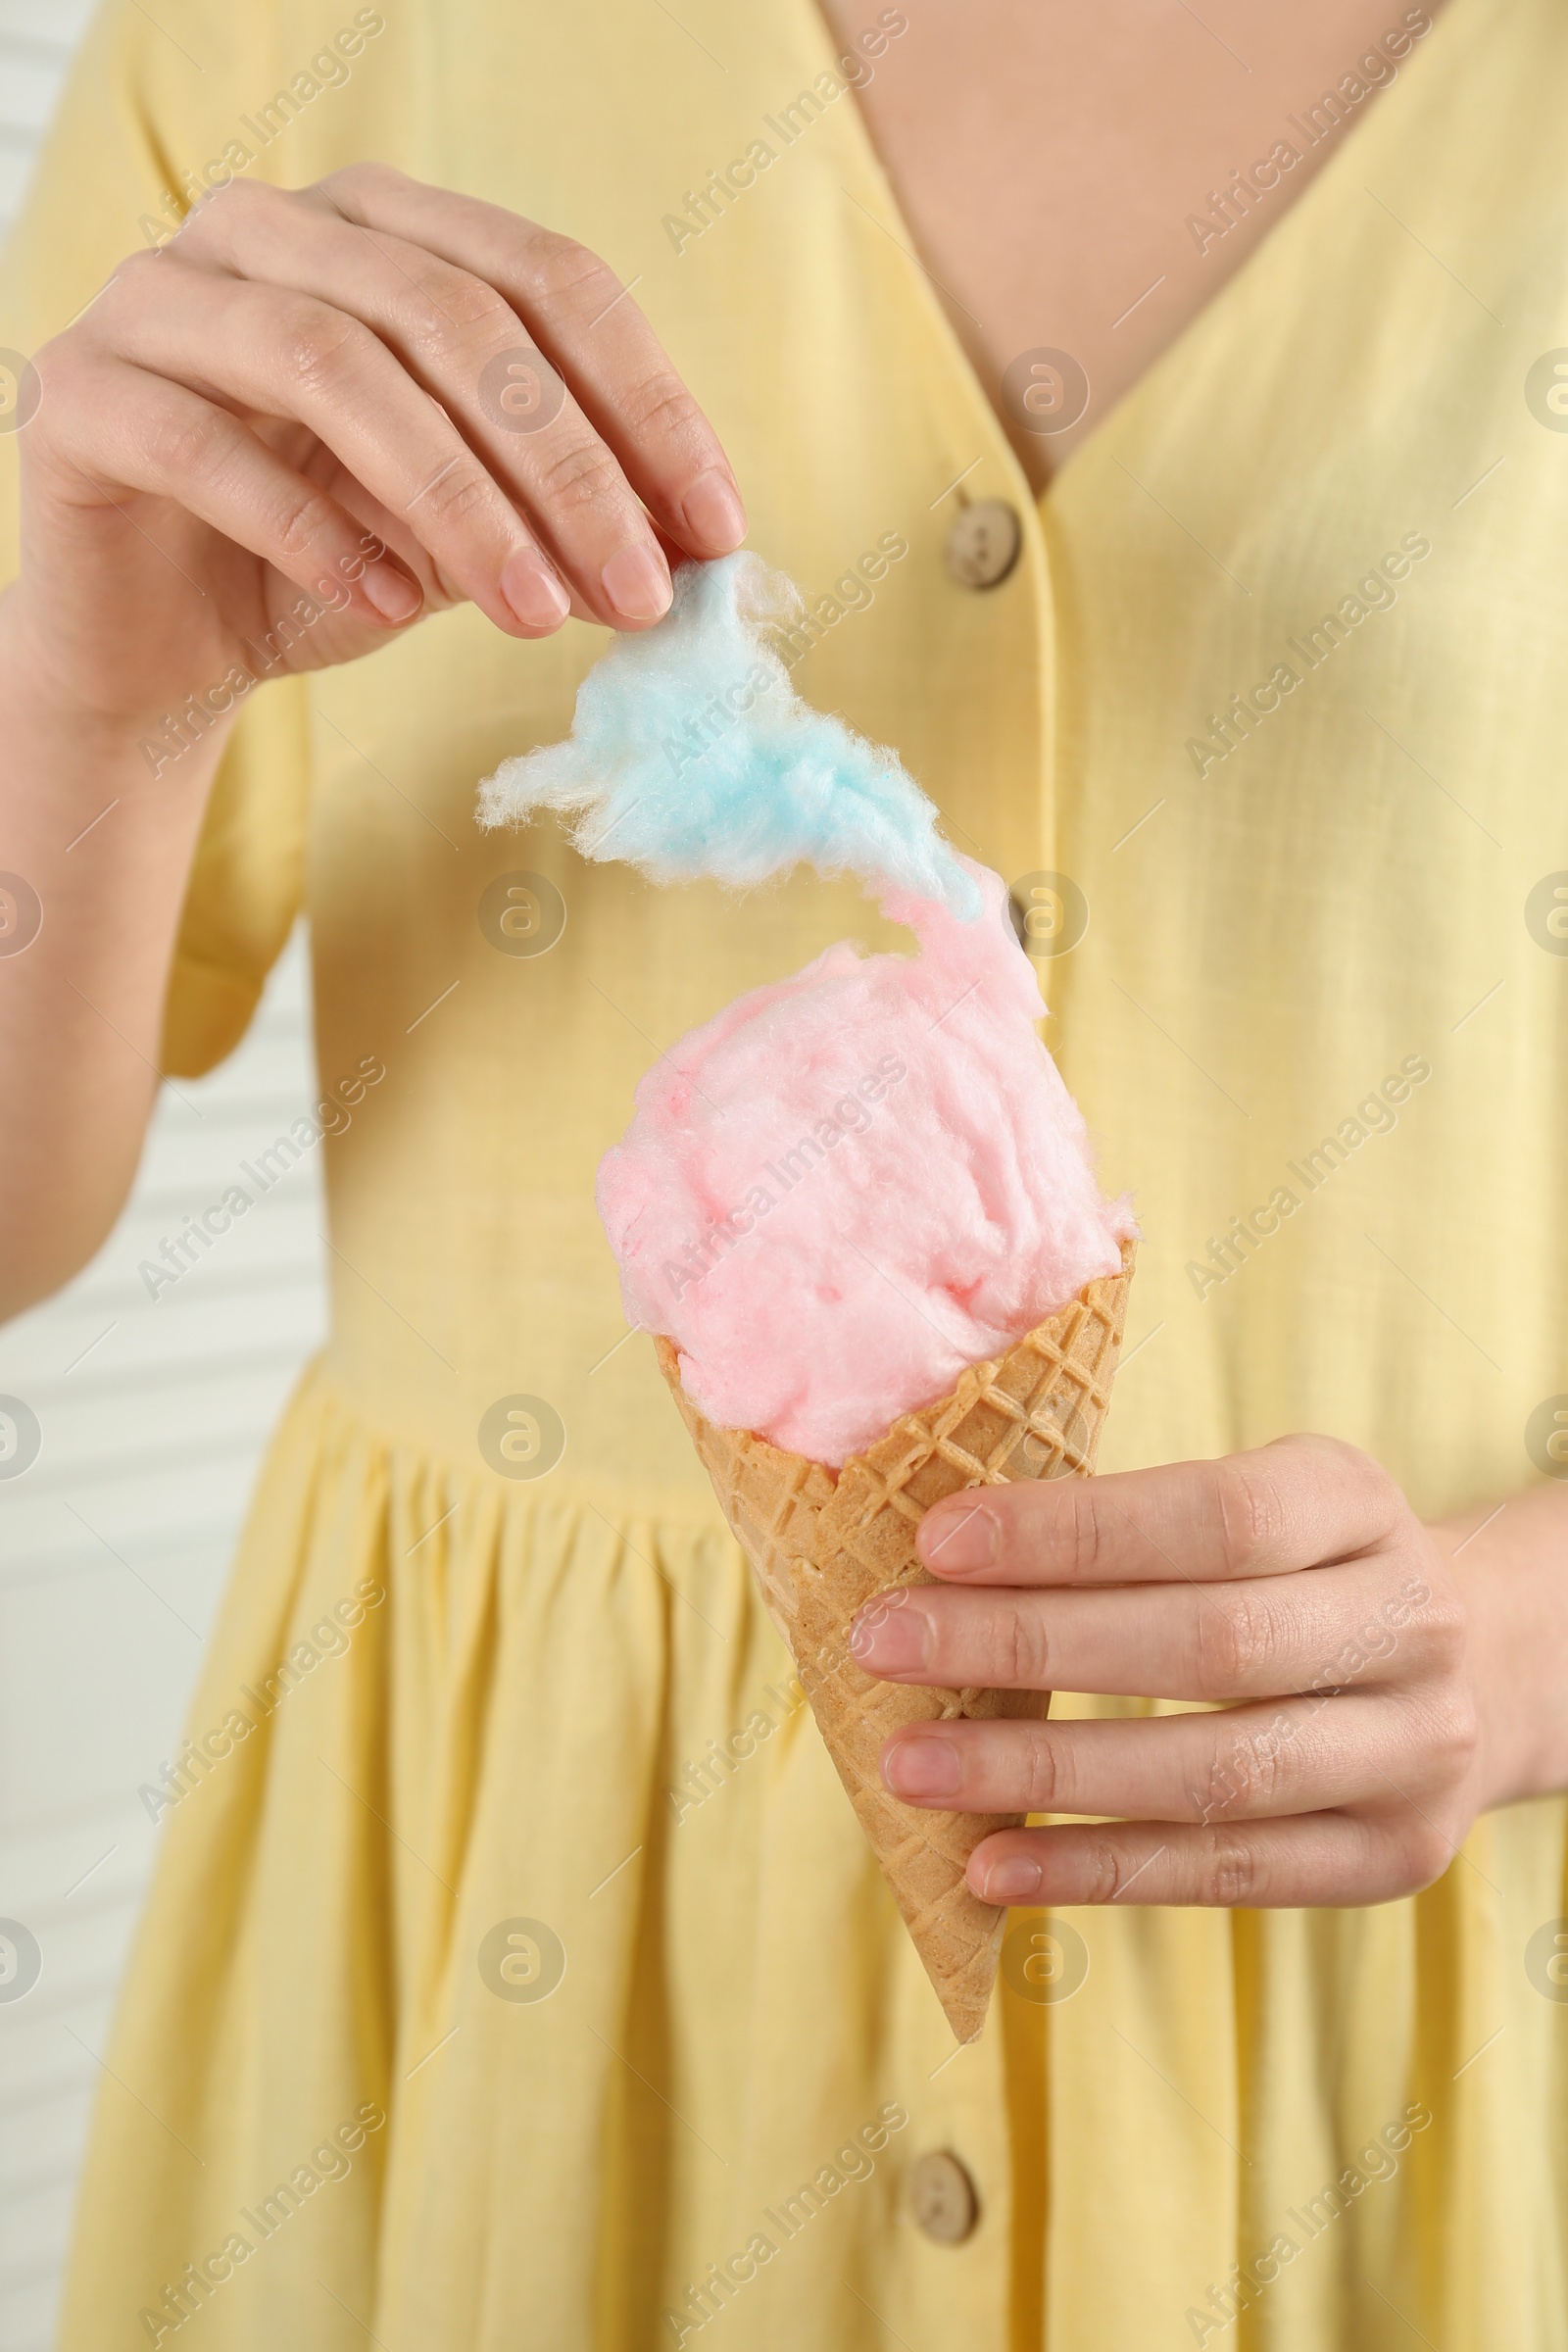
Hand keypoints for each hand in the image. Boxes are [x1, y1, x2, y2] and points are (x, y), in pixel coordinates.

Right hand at [14, 164, 744, 729]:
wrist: (163, 644)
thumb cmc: (332, 565)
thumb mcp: (474, 541)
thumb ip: (563, 520)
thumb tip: (695, 545)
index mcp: (388, 230)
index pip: (548, 279)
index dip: (646, 401)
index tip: (716, 528)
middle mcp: (274, 229)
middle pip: (451, 315)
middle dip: (566, 466)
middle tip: (637, 593)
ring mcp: (163, 297)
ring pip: (333, 363)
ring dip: (458, 501)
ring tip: (533, 615)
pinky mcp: (81, 392)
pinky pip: (208, 445)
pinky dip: (315, 529)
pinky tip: (389, 603)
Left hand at [849, 1437, 1485, 1907]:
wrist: (1482, 1670)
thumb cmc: (1300, 1571)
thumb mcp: (1259, 1504)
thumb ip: (1131, 1526)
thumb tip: (937, 1561)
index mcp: (1357, 1504)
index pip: (1216, 1516)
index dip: (1073, 1532)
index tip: (936, 1541)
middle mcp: (1407, 1625)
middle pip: (1209, 1643)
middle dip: (1029, 1644)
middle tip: (885, 1644)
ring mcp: (1412, 1753)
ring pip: (1216, 1772)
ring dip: (1043, 1773)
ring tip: (912, 1765)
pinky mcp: (1387, 1859)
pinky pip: (1226, 1873)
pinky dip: (1098, 1871)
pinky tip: (991, 1863)